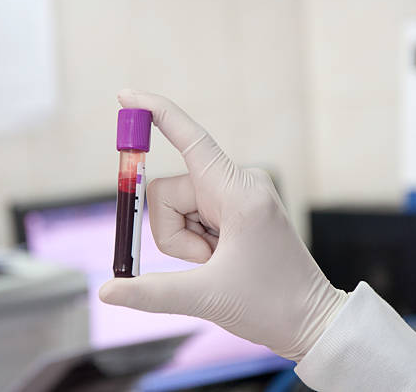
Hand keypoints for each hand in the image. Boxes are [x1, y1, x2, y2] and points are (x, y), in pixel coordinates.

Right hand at [100, 89, 347, 361]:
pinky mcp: (235, 207)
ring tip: (215, 264)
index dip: (156, 114)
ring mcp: (236, 194)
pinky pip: (191, 214)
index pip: (191, 139)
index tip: (126, 96)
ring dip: (183, 241)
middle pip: (168, 192)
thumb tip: (106, 291)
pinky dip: (192, 240)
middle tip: (201, 262)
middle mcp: (238, 183)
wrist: (309, 319)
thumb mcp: (205, 297)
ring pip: (176, 207)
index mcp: (238, 192)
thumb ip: (150, 292)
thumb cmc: (270, 305)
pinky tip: (219, 258)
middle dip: (171, 233)